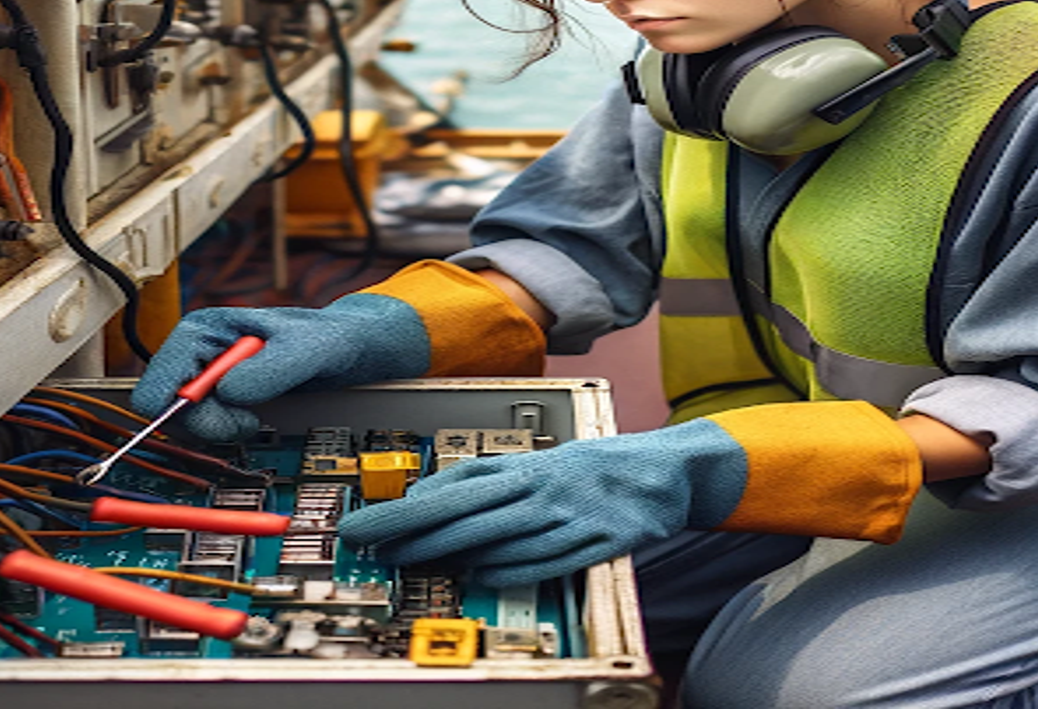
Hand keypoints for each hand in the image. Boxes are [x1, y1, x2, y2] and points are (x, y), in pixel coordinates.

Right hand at [132, 295, 428, 441]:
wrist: (344, 349)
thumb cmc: (326, 338)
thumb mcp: (308, 350)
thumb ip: (272, 369)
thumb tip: (229, 392)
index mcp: (201, 331)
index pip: (156, 388)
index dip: (186, 413)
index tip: (232, 413)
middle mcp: (195, 352)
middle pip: (166, 412)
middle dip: (208, 424)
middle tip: (251, 420)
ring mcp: (204, 375)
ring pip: (183, 425)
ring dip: (219, 430)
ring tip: (256, 415)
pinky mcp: (215, 396)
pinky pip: (202, 428)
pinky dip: (227, 432)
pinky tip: (254, 418)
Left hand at [335, 420, 747, 587]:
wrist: (666, 472)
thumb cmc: (593, 470)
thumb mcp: (542, 463)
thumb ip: (492, 480)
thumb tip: (430, 497)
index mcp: (529, 466)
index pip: (459, 482)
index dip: (411, 502)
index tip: (371, 519)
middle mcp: (543, 485)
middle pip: (468, 507)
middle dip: (411, 526)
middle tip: (370, 541)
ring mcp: (569, 513)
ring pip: (501, 532)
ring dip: (450, 547)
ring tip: (408, 560)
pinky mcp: (597, 540)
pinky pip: (548, 557)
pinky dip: (512, 567)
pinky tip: (482, 575)